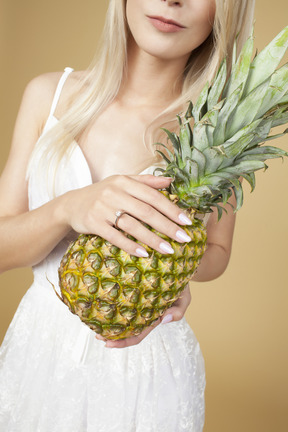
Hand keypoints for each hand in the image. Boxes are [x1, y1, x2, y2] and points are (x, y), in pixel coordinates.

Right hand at [62, 174, 192, 256]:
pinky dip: (130, 246)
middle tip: (184, 239)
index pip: (154, 196)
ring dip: (153, 239)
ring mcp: (102, 208)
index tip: (187, 221)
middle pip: (146, 212)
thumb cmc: (103, 193)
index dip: (172, 209)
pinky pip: (115, 237)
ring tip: (169, 250)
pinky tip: (144, 254)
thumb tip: (171, 181)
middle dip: (168, 227)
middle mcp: (114, 193)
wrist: (71, 204)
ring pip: (132, 225)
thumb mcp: (122, 182)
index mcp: (125, 182)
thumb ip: (146, 181)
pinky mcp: (93, 223)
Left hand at [95, 284, 191, 347]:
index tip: (108, 344)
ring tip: (94, 322)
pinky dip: (113, 301)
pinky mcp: (135, 287)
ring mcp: (138, 300)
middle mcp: (143, 311)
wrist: (180, 267)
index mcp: (154, 317)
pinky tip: (101, 301)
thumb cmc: (182, 285)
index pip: (138, 334)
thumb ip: (178, 312)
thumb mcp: (185, 298)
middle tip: (97, 335)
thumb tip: (163, 320)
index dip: (124, 341)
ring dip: (109, 320)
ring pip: (122, 313)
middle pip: (126, 328)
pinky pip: (123, 296)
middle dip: (112, 335)